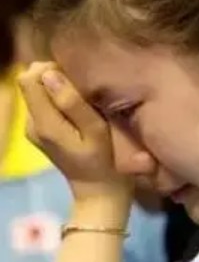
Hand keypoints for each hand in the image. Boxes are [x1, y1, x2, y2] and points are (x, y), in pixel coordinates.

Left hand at [18, 62, 131, 202]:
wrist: (99, 191)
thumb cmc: (105, 160)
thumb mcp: (96, 131)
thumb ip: (72, 103)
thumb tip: (50, 73)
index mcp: (43, 123)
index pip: (29, 79)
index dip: (52, 70)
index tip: (79, 79)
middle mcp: (31, 123)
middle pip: (31, 82)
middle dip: (54, 77)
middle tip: (84, 91)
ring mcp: (33, 128)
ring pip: (37, 90)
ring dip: (58, 88)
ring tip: (84, 100)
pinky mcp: (40, 130)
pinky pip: (43, 102)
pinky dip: (58, 99)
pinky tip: (78, 111)